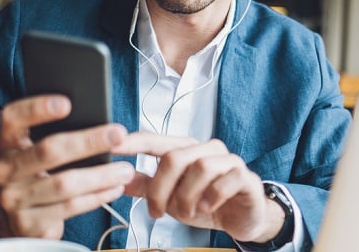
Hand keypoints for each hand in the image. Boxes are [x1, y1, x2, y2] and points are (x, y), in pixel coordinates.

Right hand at [0, 95, 134, 238]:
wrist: (18, 220)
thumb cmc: (38, 175)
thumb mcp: (37, 152)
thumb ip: (56, 135)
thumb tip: (98, 122)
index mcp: (8, 144)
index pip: (13, 118)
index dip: (37, 108)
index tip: (67, 103)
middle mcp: (5, 170)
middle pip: (47, 151)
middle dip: (88, 142)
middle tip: (118, 135)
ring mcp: (14, 199)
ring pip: (64, 183)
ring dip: (100, 175)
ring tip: (125, 170)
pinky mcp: (29, 223)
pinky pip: (69, 207)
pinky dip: (97, 197)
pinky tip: (113, 189)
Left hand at [112, 133, 284, 242]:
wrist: (242, 217)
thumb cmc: (206, 202)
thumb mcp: (171, 198)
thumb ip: (146, 187)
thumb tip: (118, 179)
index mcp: (186, 150)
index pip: (156, 140)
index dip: (135, 141)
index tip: (114, 145)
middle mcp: (206, 149)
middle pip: (175, 157)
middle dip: (161, 189)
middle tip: (157, 211)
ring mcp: (228, 161)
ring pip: (200, 167)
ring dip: (186, 196)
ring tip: (185, 212)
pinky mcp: (244, 176)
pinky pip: (225, 181)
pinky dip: (211, 197)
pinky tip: (206, 207)